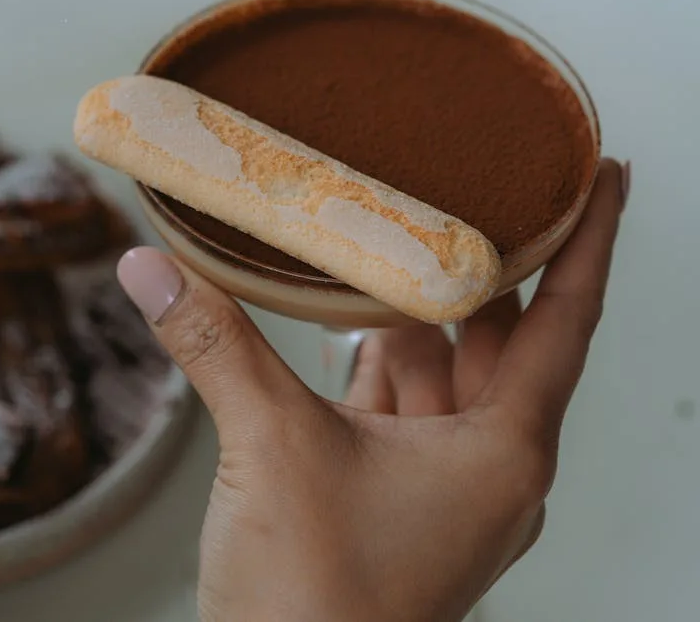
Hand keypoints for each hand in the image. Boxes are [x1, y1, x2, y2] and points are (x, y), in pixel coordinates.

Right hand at [116, 158, 629, 620]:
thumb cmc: (315, 601)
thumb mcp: (269, 446)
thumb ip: (216, 345)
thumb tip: (152, 270)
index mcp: (502, 450)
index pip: (567, 319)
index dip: (588, 239)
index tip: (601, 174)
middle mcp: (488, 470)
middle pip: (501, 342)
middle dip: (477, 270)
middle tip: (461, 192)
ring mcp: (444, 494)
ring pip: (445, 381)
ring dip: (414, 320)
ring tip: (384, 250)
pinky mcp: (397, 510)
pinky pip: (402, 419)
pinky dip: (377, 373)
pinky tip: (343, 337)